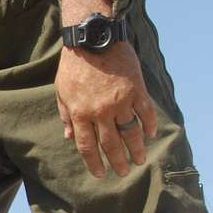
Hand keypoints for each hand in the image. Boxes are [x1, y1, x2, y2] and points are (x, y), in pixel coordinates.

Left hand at [55, 44, 157, 176]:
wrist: (93, 38)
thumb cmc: (74, 65)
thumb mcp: (62, 91)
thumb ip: (66, 115)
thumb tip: (69, 137)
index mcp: (80, 113)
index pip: (88, 146)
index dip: (95, 163)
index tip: (100, 173)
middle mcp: (101, 111)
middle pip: (111, 144)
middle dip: (118, 161)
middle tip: (124, 172)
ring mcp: (120, 101)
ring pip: (131, 132)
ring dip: (137, 149)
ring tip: (140, 160)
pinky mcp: (136, 90)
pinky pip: (145, 113)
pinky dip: (149, 125)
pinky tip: (150, 135)